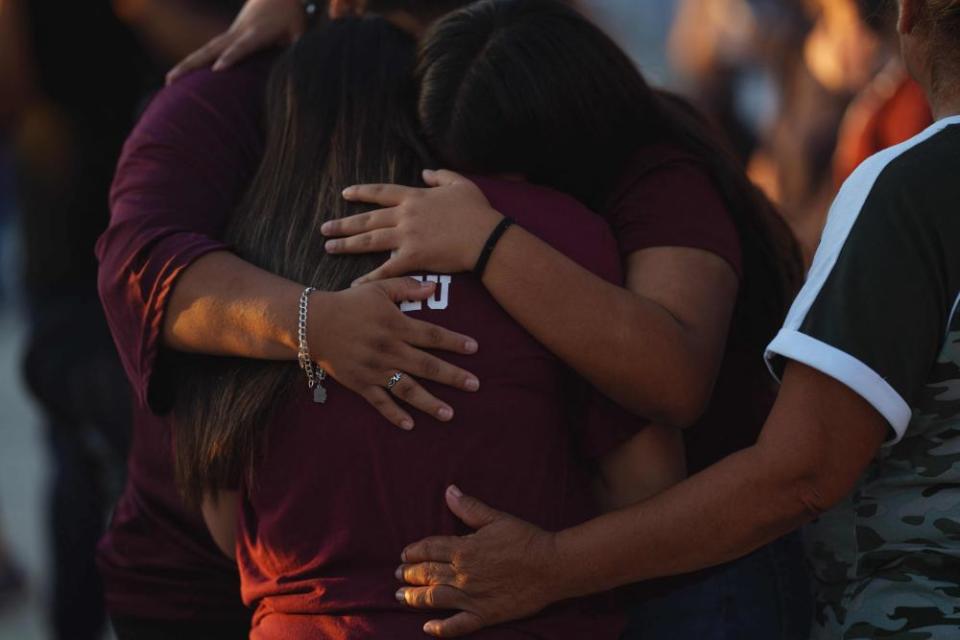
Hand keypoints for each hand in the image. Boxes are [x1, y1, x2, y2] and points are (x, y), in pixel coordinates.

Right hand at [166, 0, 304, 84]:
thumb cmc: (289, 12)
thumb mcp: (299, 30)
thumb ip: (297, 48)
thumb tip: (298, 69)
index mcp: (257, 32)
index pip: (242, 46)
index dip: (231, 57)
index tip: (218, 69)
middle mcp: (238, 32)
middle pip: (211, 49)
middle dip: (193, 64)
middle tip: (173, 80)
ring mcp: (230, 33)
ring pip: (205, 50)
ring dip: (187, 65)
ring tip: (169, 82)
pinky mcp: (228, 35)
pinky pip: (209, 50)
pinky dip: (195, 61)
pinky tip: (183, 75)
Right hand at [312, 278, 479, 429]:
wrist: (313, 322)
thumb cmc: (349, 303)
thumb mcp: (378, 289)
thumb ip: (407, 287)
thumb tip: (433, 288)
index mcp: (395, 325)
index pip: (432, 335)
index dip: (454, 342)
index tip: (474, 348)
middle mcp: (388, 349)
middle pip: (426, 365)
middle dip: (452, 376)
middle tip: (475, 385)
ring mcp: (374, 369)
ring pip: (406, 388)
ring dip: (429, 402)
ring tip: (449, 414)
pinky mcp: (360, 383)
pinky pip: (379, 402)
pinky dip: (394, 415)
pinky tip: (410, 425)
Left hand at [324, 170, 503, 284]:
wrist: (485, 237)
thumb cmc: (477, 211)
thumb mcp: (460, 184)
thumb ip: (440, 176)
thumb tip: (425, 172)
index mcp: (415, 197)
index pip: (381, 193)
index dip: (362, 193)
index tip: (345, 194)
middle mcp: (405, 215)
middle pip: (368, 219)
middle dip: (344, 224)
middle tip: (325, 229)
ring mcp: (407, 237)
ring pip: (370, 240)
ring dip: (347, 244)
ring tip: (329, 247)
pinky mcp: (413, 258)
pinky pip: (386, 269)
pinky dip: (369, 277)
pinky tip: (354, 283)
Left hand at [395, 486, 562, 636]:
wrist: (552, 566)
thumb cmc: (526, 539)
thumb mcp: (496, 518)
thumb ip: (469, 508)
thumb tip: (448, 491)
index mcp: (464, 549)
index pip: (429, 549)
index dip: (414, 551)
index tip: (404, 553)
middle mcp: (463, 574)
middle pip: (427, 574)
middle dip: (408, 574)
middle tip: (397, 575)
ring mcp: (472, 597)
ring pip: (434, 599)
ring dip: (414, 598)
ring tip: (400, 597)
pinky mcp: (485, 615)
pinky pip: (458, 625)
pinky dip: (441, 629)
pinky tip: (428, 629)